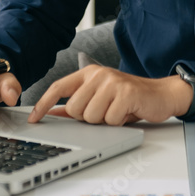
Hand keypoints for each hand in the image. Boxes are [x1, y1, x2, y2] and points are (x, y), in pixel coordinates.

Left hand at [27, 65, 193, 125]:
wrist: (161, 94)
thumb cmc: (128, 98)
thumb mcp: (100, 97)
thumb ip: (77, 104)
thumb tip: (51, 113)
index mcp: (89, 73)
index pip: (59, 87)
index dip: (43, 104)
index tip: (33, 119)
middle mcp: (98, 74)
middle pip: (74, 109)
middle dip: (87, 117)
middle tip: (105, 110)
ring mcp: (112, 82)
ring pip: (90, 117)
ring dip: (104, 121)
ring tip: (116, 111)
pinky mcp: (126, 94)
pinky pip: (109, 120)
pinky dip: (118, 122)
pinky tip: (127, 112)